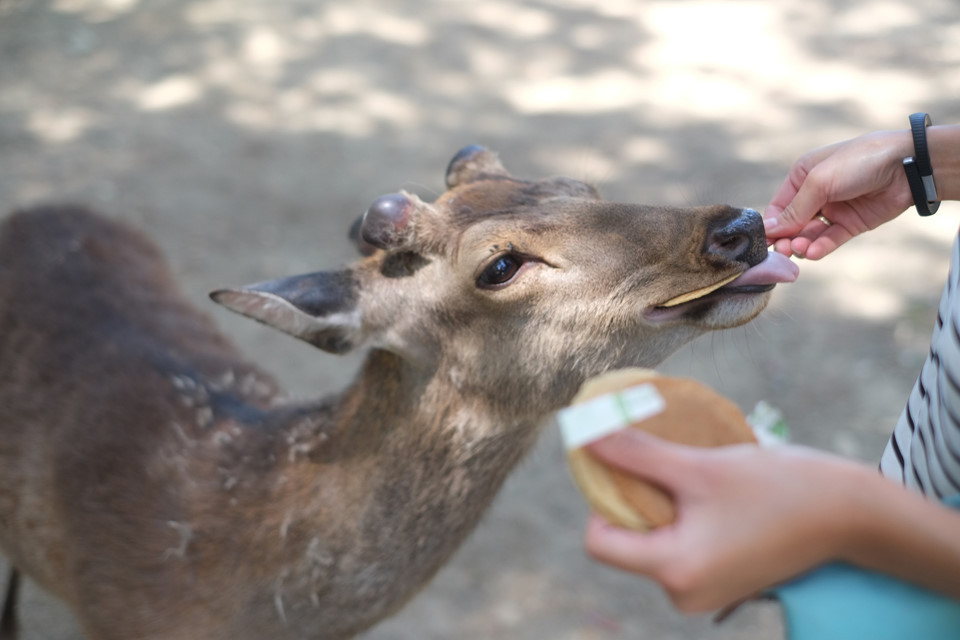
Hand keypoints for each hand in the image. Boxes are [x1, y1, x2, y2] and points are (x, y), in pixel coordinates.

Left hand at [582, 431, 869, 611]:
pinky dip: (684, 516)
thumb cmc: (779, 488)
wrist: (852, 514)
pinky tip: (711, 492)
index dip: (602, 498)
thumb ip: (636, 454)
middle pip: (624, 540)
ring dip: (662, 504)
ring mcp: (704, 592)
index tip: (627, 463)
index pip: (598, 539)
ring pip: (652, 540)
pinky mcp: (721, 582)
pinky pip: (679, 546)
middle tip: (666, 463)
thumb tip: (583, 433)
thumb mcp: (699, 466)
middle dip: (635, 498)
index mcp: (675, 572)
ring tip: (698, 478)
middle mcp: (684, 595)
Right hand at [763, 130, 913, 259]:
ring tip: (801, 249)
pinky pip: (830, 239)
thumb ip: (795, 209)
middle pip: (793, 224)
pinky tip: (813, 252)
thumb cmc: (859, 161)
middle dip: (786, 238)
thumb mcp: (819, 182)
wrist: (906, 165)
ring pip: (810, 234)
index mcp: (802, 177)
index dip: (773, 225)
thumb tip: (769, 230)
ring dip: (802, 244)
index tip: (766, 241)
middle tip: (783, 250)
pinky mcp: (851, 224)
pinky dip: (820, 247)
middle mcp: (815, 194)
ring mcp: (834, 210)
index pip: (779, 207)